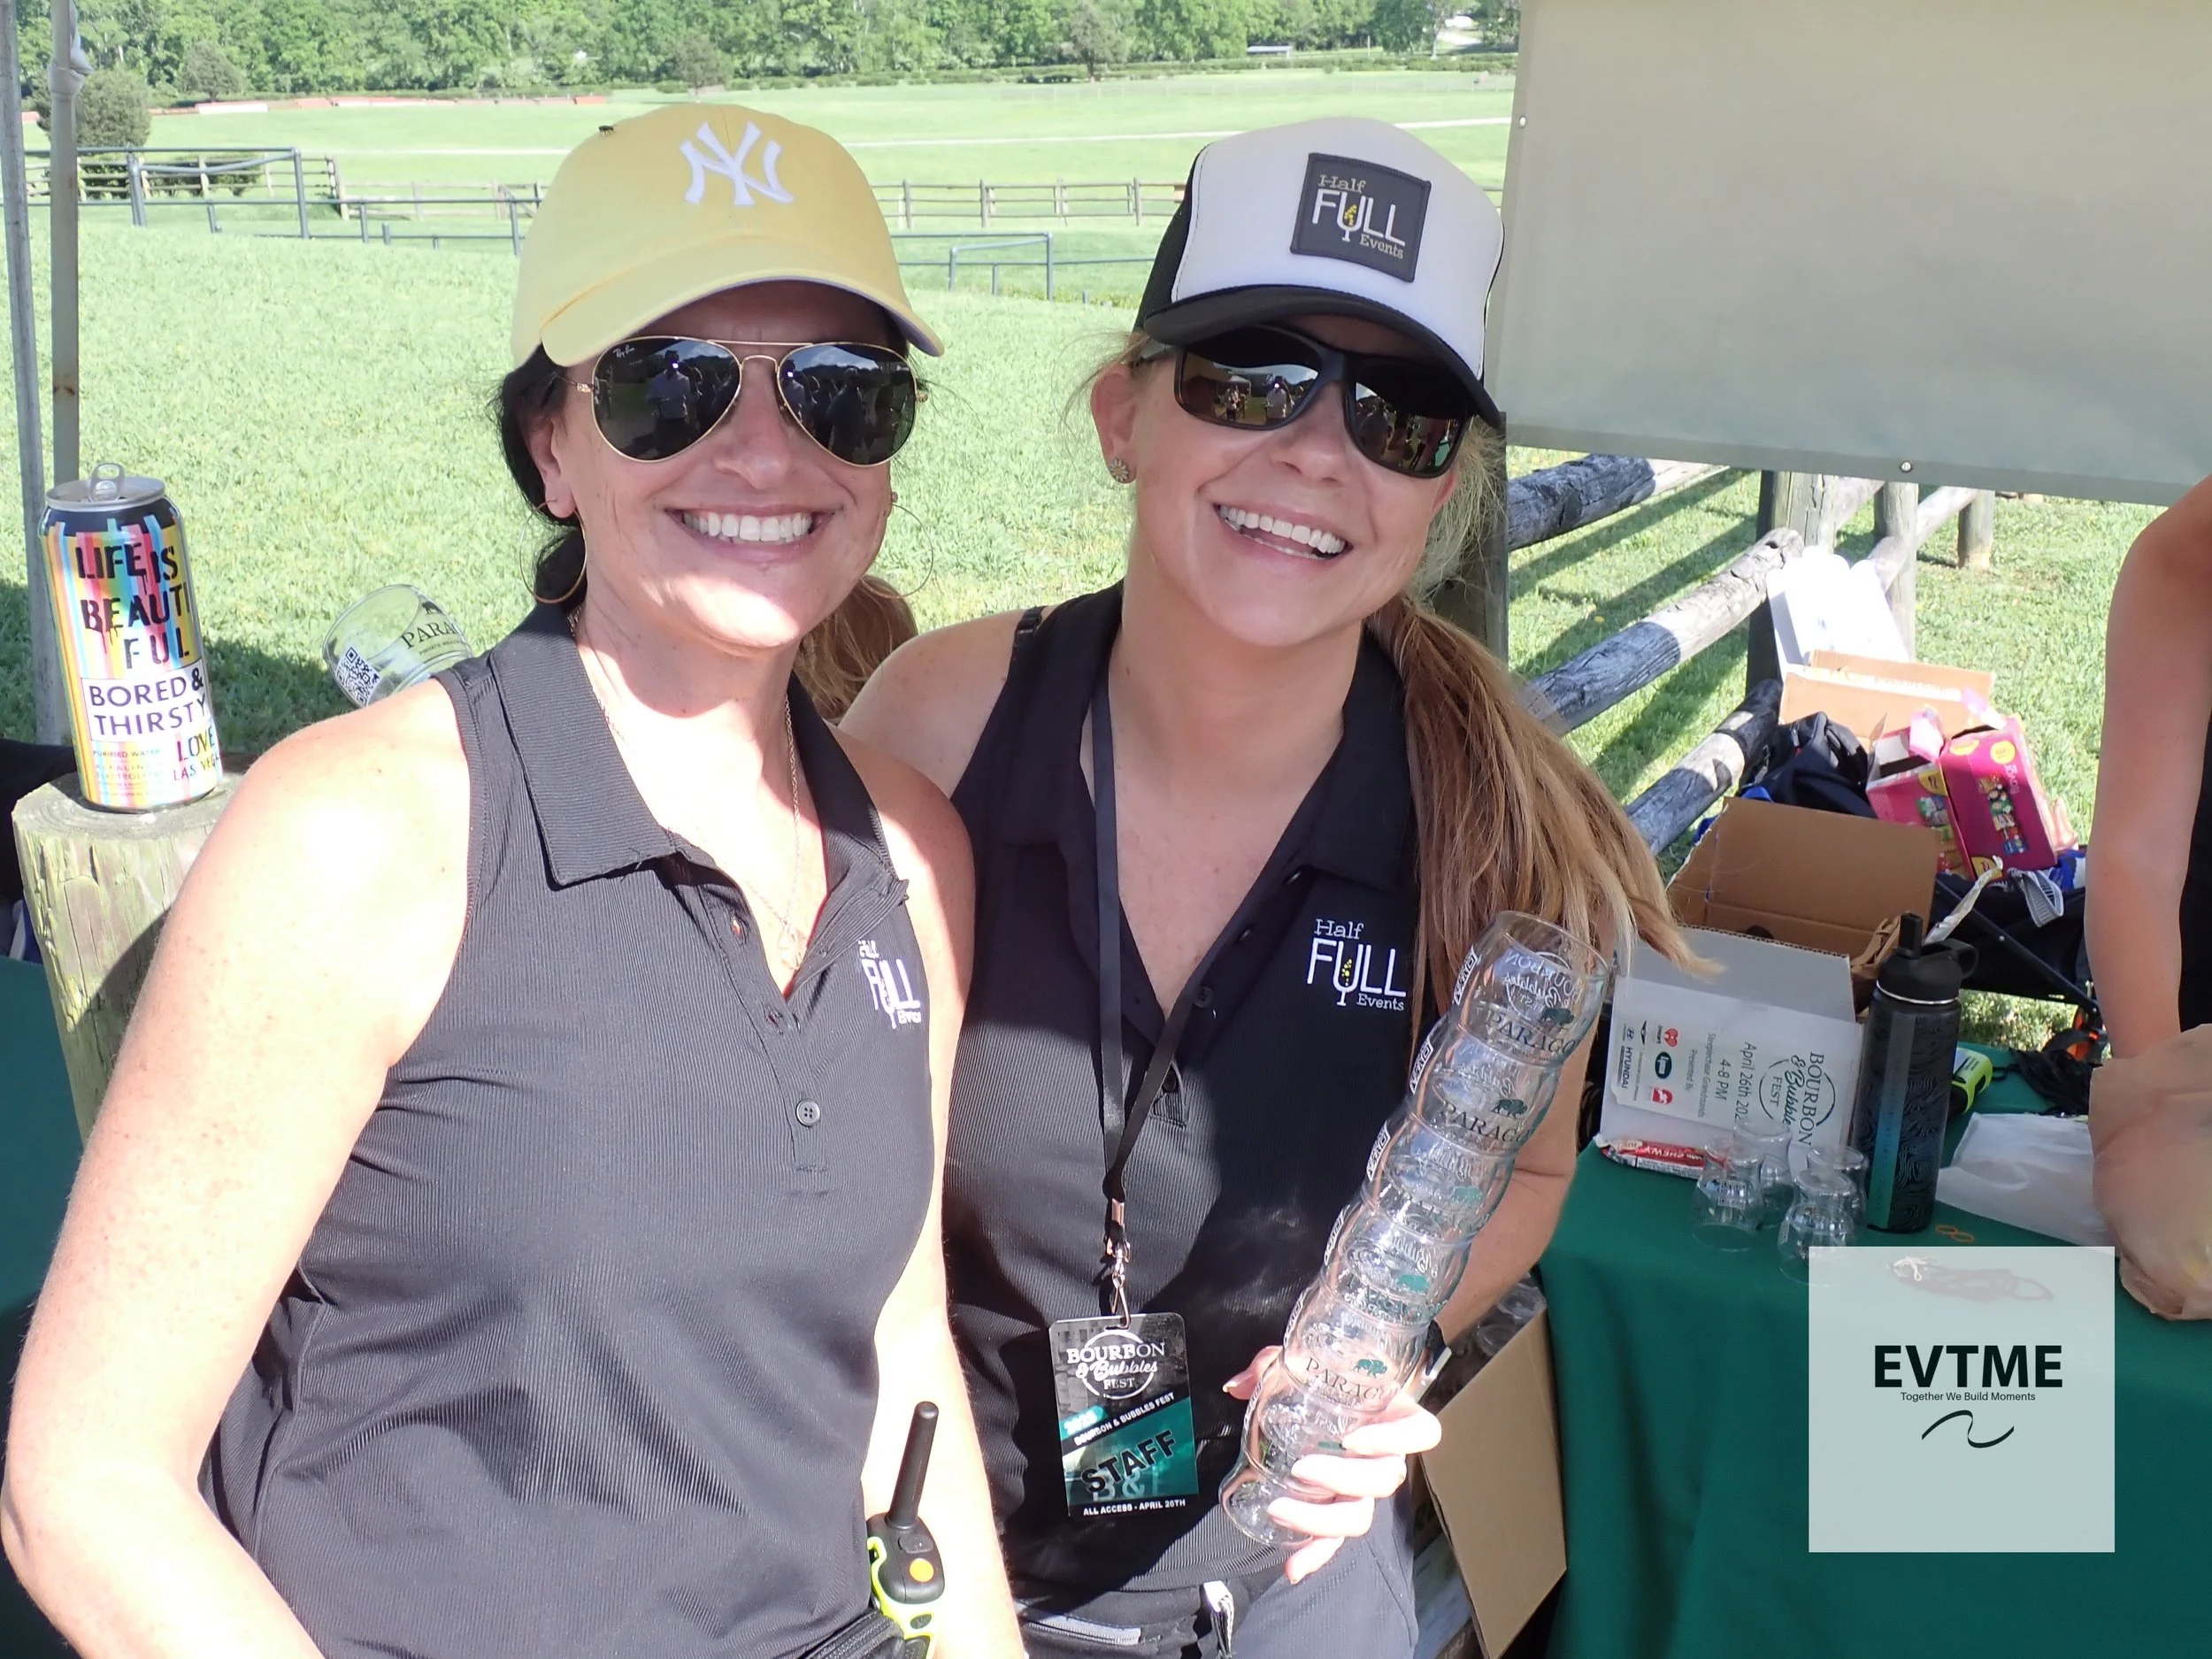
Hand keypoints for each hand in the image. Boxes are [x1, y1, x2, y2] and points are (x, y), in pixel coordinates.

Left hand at [1221, 1347, 1442, 1583]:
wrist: (1317, 1402)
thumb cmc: (1320, 1379)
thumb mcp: (1297, 1363)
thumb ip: (1269, 1366)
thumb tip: (1235, 1387)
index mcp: (1390, 1414)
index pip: (1422, 1432)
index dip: (1395, 1440)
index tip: (1352, 1439)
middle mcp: (1385, 1456)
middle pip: (1385, 1480)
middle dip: (1342, 1478)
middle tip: (1301, 1467)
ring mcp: (1363, 1489)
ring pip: (1361, 1516)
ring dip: (1322, 1520)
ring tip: (1279, 1509)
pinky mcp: (1340, 1510)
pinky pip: (1335, 1540)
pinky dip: (1315, 1555)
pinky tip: (1292, 1568)